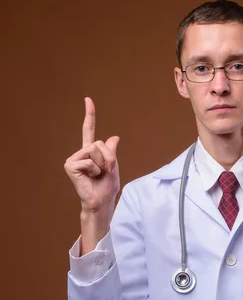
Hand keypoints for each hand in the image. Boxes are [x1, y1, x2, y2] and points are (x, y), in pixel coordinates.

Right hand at [64, 97, 119, 212]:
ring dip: (103, 164)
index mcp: (91, 152)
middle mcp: (81, 152)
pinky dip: (94, 170)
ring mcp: (74, 158)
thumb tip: (114, 137)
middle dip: (109, 158)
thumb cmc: (107, 187)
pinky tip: (90, 178)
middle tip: (106, 171)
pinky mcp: (70, 165)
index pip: (89, 129)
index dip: (89, 115)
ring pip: (95, 150)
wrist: (102, 201)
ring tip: (97, 175)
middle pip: (99, 143)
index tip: (88, 99)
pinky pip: (89, 161)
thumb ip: (112, 152)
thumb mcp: (114, 166)